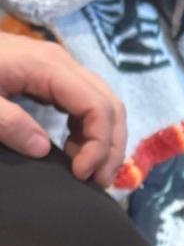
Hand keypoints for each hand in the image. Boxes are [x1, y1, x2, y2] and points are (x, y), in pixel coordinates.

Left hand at [0, 33, 125, 185]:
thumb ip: (6, 121)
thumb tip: (43, 149)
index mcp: (48, 67)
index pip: (97, 107)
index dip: (99, 145)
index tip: (80, 174)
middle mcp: (62, 63)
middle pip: (111, 106)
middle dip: (110, 147)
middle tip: (98, 181)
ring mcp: (58, 68)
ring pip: (104, 105)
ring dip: (104, 141)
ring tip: (89, 170)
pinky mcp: (51, 77)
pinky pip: (87, 104)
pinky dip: (90, 132)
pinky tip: (74, 151)